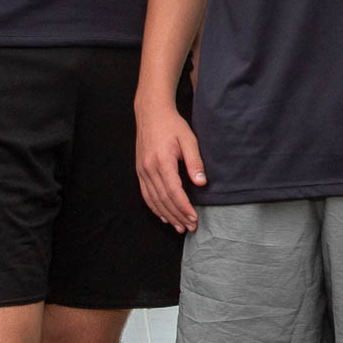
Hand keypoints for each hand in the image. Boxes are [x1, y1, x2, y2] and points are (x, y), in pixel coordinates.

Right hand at [135, 99, 205, 232]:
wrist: (151, 114)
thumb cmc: (173, 126)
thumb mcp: (189, 140)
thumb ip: (195, 162)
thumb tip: (201, 183)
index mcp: (162, 162)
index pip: (173, 192)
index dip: (184, 208)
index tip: (194, 219)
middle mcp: (149, 169)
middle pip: (163, 200)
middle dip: (178, 216)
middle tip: (190, 228)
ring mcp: (142, 171)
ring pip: (154, 200)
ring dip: (167, 215)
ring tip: (179, 227)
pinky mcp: (140, 171)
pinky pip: (146, 195)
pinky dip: (155, 208)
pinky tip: (164, 216)